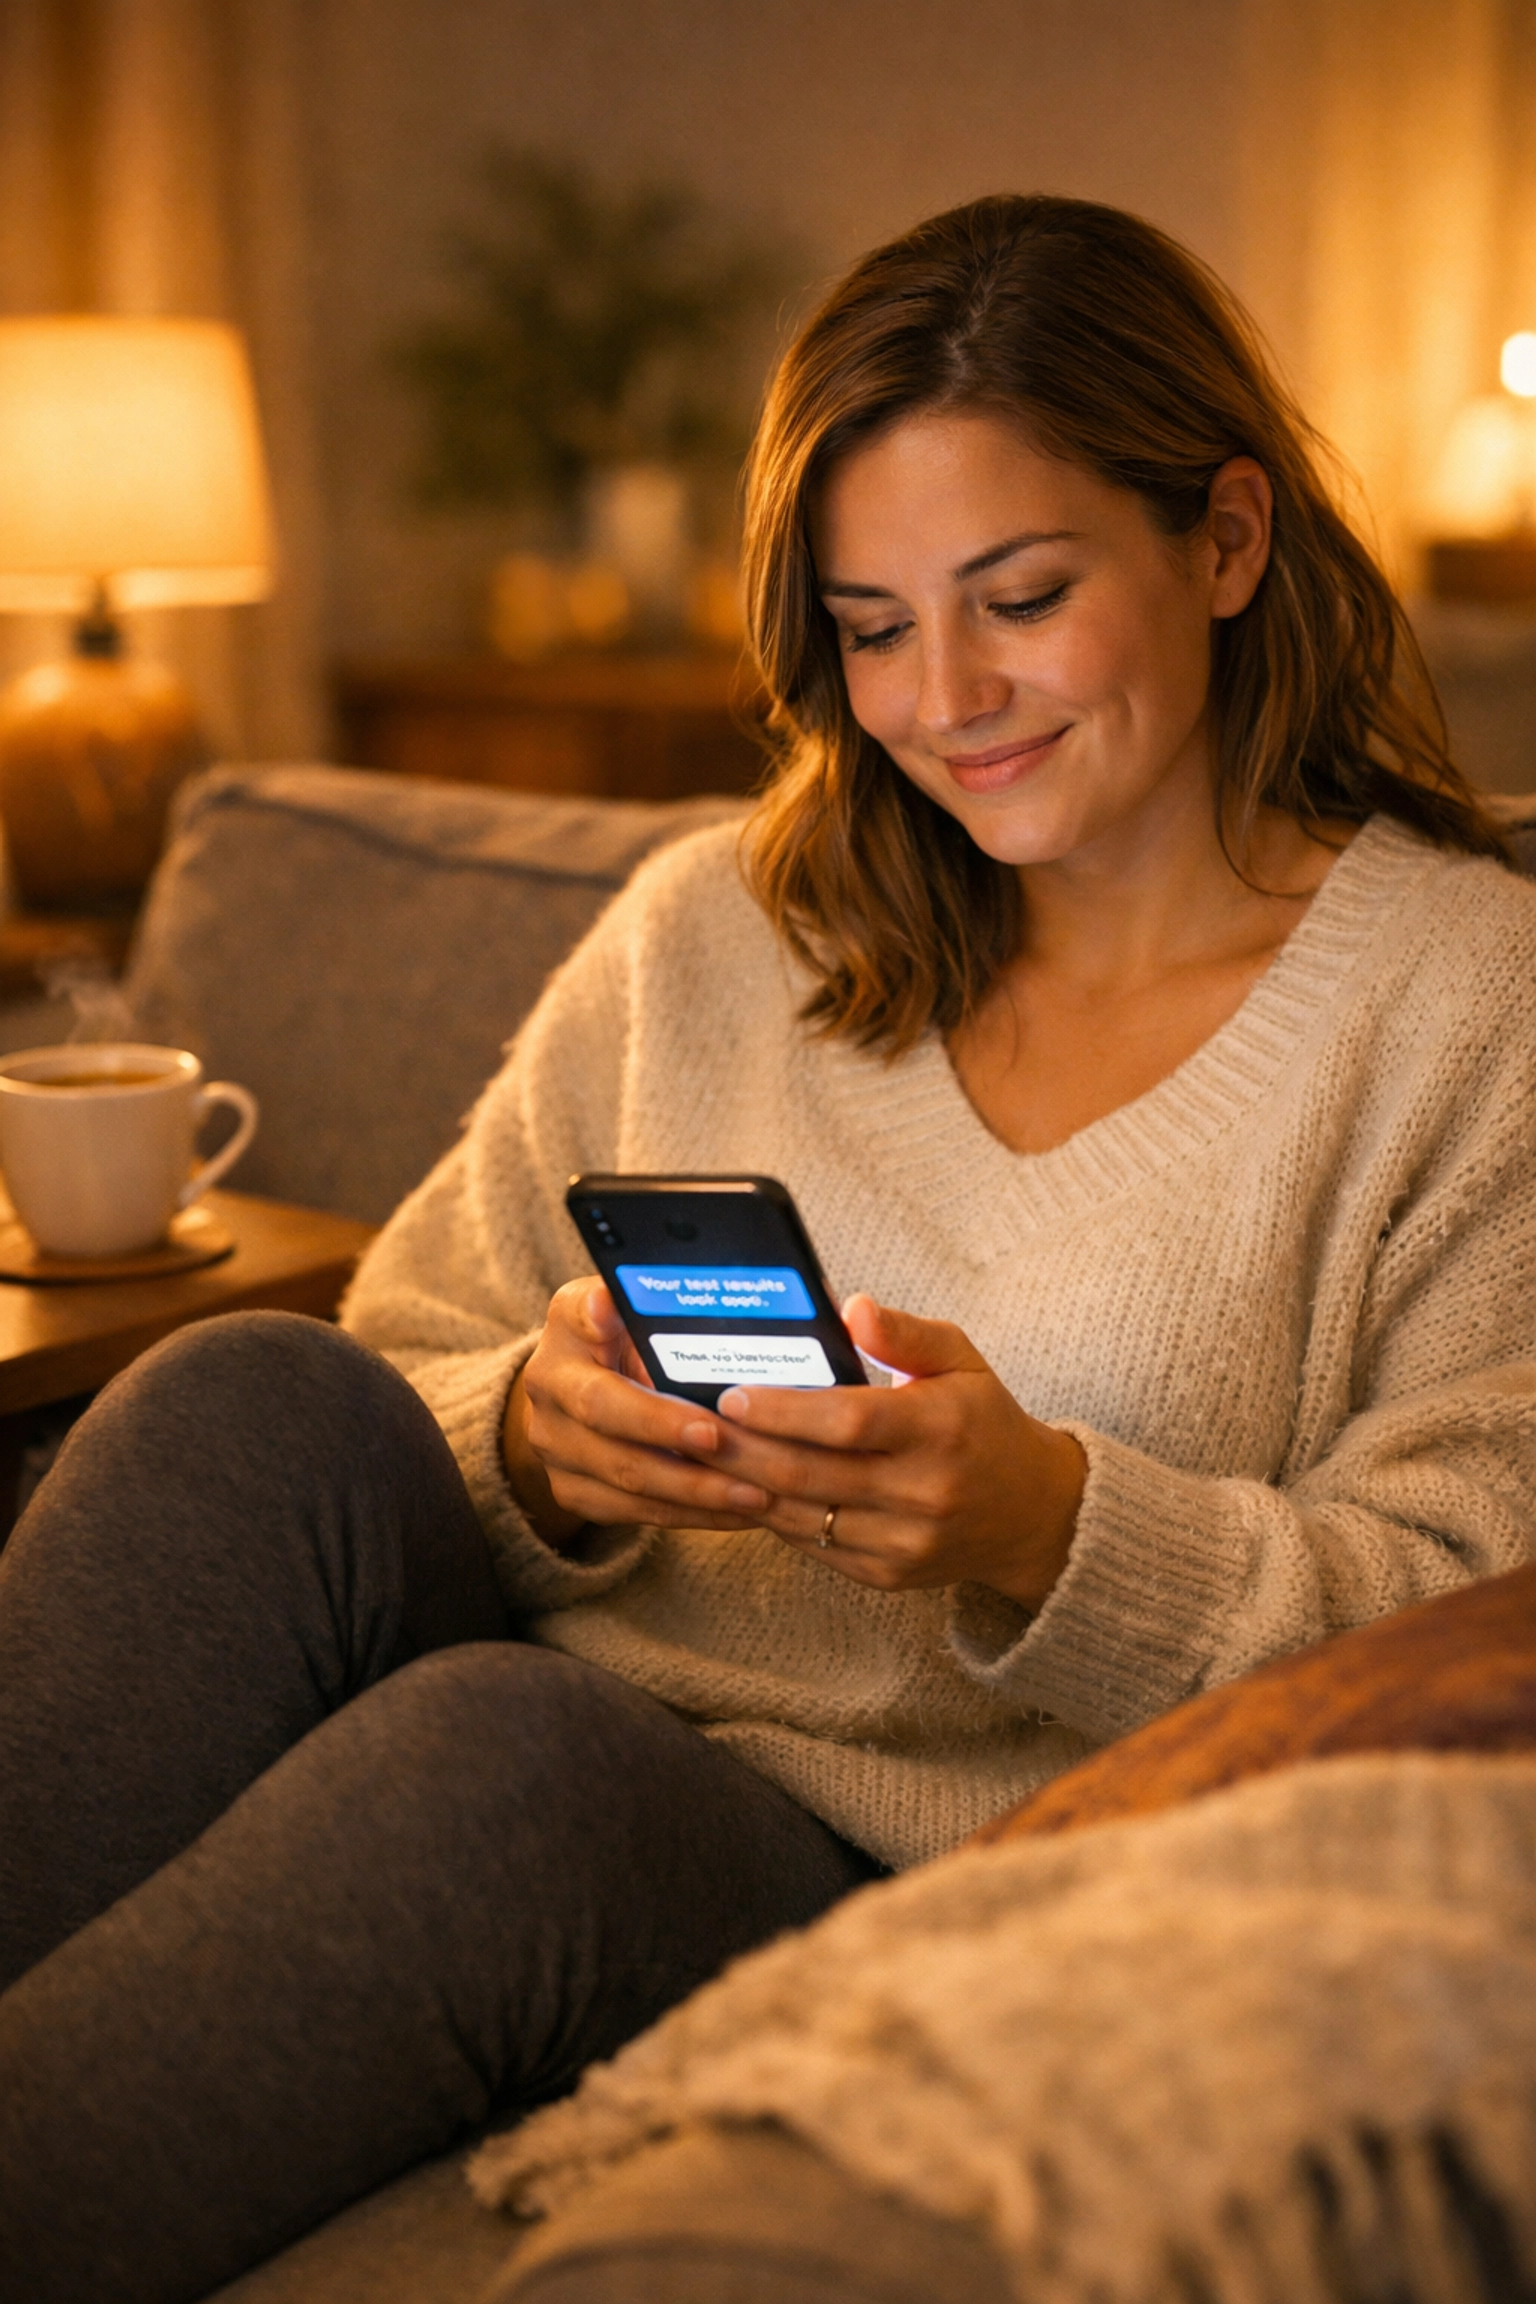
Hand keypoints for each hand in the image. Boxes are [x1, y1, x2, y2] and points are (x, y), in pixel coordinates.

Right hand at [503, 1277, 770, 1546]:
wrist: (588, 1392)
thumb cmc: (639, 1339)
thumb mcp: (646, 1306)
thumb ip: (673, 1301)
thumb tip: (747, 1297)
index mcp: (569, 1324)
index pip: (579, 1313)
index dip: (595, 1315)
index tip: (612, 1311)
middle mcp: (547, 1384)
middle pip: (602, 1411)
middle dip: (664, 1428)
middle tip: (721, 1438)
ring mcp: (553, 1444)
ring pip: (623, 1474)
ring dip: (694, 1488)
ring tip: (754, 1493)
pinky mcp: (572, 1490)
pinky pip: (636, 1511)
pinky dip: (692, 1515)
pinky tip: (740, 1513)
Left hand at [707, 1295, 1084, 1605]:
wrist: (1031, 1514)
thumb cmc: (983, 1421)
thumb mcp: (961, 1360)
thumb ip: (904, 1333)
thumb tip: (848, 1307)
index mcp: (941, 1429)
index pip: (849, 1421)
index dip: (784, 1411)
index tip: (733, 1396)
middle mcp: (925, 1492)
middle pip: (812, 1473)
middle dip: (744, 1450)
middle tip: (693, 1426)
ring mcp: (906, 1542)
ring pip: (804, 1516)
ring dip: (746, 1487)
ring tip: (703, 1456)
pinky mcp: (888, 1576)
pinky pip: (814, 1546)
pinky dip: (774, 1517)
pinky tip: (744, 1488)